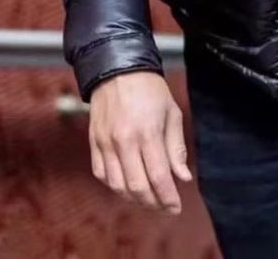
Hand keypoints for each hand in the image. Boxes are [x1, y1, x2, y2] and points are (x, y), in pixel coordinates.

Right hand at [88, 70, 193, 215]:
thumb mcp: (171, 113)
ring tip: (149, 199)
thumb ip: (176, 148)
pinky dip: (115, 186)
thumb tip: (183, 178)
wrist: (118, 70)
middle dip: (153, 203)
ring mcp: (106, 143)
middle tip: (165, 207)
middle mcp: (124, 141)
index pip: (159, 177)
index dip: (168, 198)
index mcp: (147, 132)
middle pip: (137, 188)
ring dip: (134, 199)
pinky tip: (128, 185)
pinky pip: (102, 175)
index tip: (176, 207)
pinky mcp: (94, 143)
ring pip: (117, 186)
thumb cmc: (150, 91)